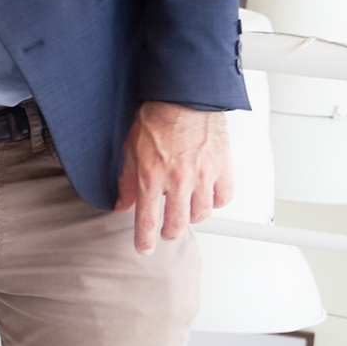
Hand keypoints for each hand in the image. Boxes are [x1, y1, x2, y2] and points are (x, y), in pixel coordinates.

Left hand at [115, 101, 232, 253]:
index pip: (147, 220)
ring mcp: (203, 175)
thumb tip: (122, 204)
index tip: (144, 249)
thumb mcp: (130, 149)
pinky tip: (207, 197)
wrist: (184, 96)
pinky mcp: (222, 167)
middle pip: (178, 224)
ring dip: (192, 217)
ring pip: (202, 213)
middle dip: (170, 232)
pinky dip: (216, 202)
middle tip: (166, 231)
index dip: (145, 240)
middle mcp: (178, 180)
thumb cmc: (157, 118)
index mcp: (151, 176)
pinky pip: (224, 197)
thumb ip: (126, 181)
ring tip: (186, 211)